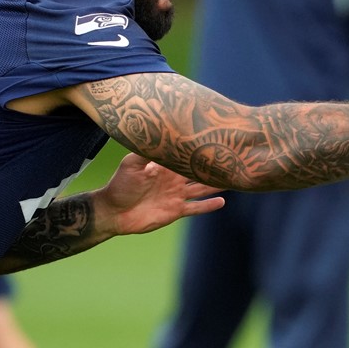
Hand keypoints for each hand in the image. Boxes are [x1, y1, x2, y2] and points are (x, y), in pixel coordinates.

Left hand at [94, 153, 225, 235]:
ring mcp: (177, 195)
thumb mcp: (131, 164)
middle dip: (214, 165)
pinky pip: (196, 208)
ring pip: (202, 188)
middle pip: (200, 171)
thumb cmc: (120, 185)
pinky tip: (222, 201)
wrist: (114, 211)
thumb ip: (146, 152)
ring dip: (216, 184)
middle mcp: (175, 178)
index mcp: (167, 165)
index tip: (217, 140)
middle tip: (234, 157)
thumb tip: (160, 136)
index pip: (188, 155)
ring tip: (235, 178)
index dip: (201, 149)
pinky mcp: (176, 211)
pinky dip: (208, 206)